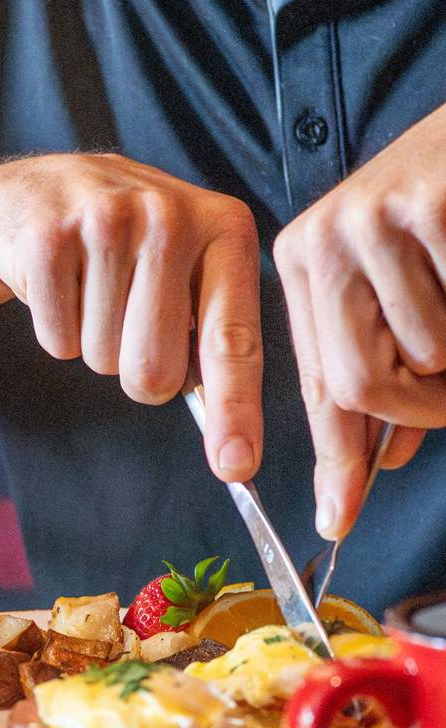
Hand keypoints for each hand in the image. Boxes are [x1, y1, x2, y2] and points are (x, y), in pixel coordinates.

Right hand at [0, 153, 262, 481]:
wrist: (40, 196)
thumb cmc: (129, 252)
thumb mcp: (189, 277)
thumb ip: (215, 346)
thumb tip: (233, 449)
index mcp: (226, 230)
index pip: (234, 342)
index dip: (236, 411)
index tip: (237, 466)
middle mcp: (172, 217)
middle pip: (155, 371)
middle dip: (138, 371)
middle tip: (129, 323)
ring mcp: (107, 221)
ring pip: (104, 359)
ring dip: (95, 344)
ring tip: (94, 291)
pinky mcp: (48, 239)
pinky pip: (58, 342)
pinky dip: (57, 331)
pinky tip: (63, 285)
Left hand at [274, 104, 445, 538]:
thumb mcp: (401, 289)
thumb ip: (385, 370)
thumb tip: (379, 463)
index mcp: (303, 264)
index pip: (315, 385)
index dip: (332, 459)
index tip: (337, 519)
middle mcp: (320, 241)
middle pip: (355, 385)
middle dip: (419, 409)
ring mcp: (369, 221)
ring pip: (424, 355)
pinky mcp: (427, 206)